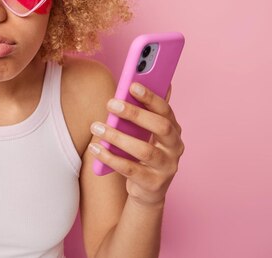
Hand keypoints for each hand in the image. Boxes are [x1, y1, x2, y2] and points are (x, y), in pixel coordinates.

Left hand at [88, 83, 184, 206]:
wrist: (148, 190)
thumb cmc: (142, 153)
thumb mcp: (144, 132)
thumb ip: (142, 112)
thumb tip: (137, 82)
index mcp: (174, 130)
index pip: (165, 110)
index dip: (151, 97)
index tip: (132, 85)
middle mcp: (175, 147)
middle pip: (160, 127)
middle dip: (135, 114)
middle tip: (111, 104)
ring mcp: (167, 167)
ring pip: (144, 150)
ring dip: (117, 137)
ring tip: (97, 127)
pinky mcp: (154, 183)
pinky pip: (130, 169)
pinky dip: (110, 158)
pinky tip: (95, 148)